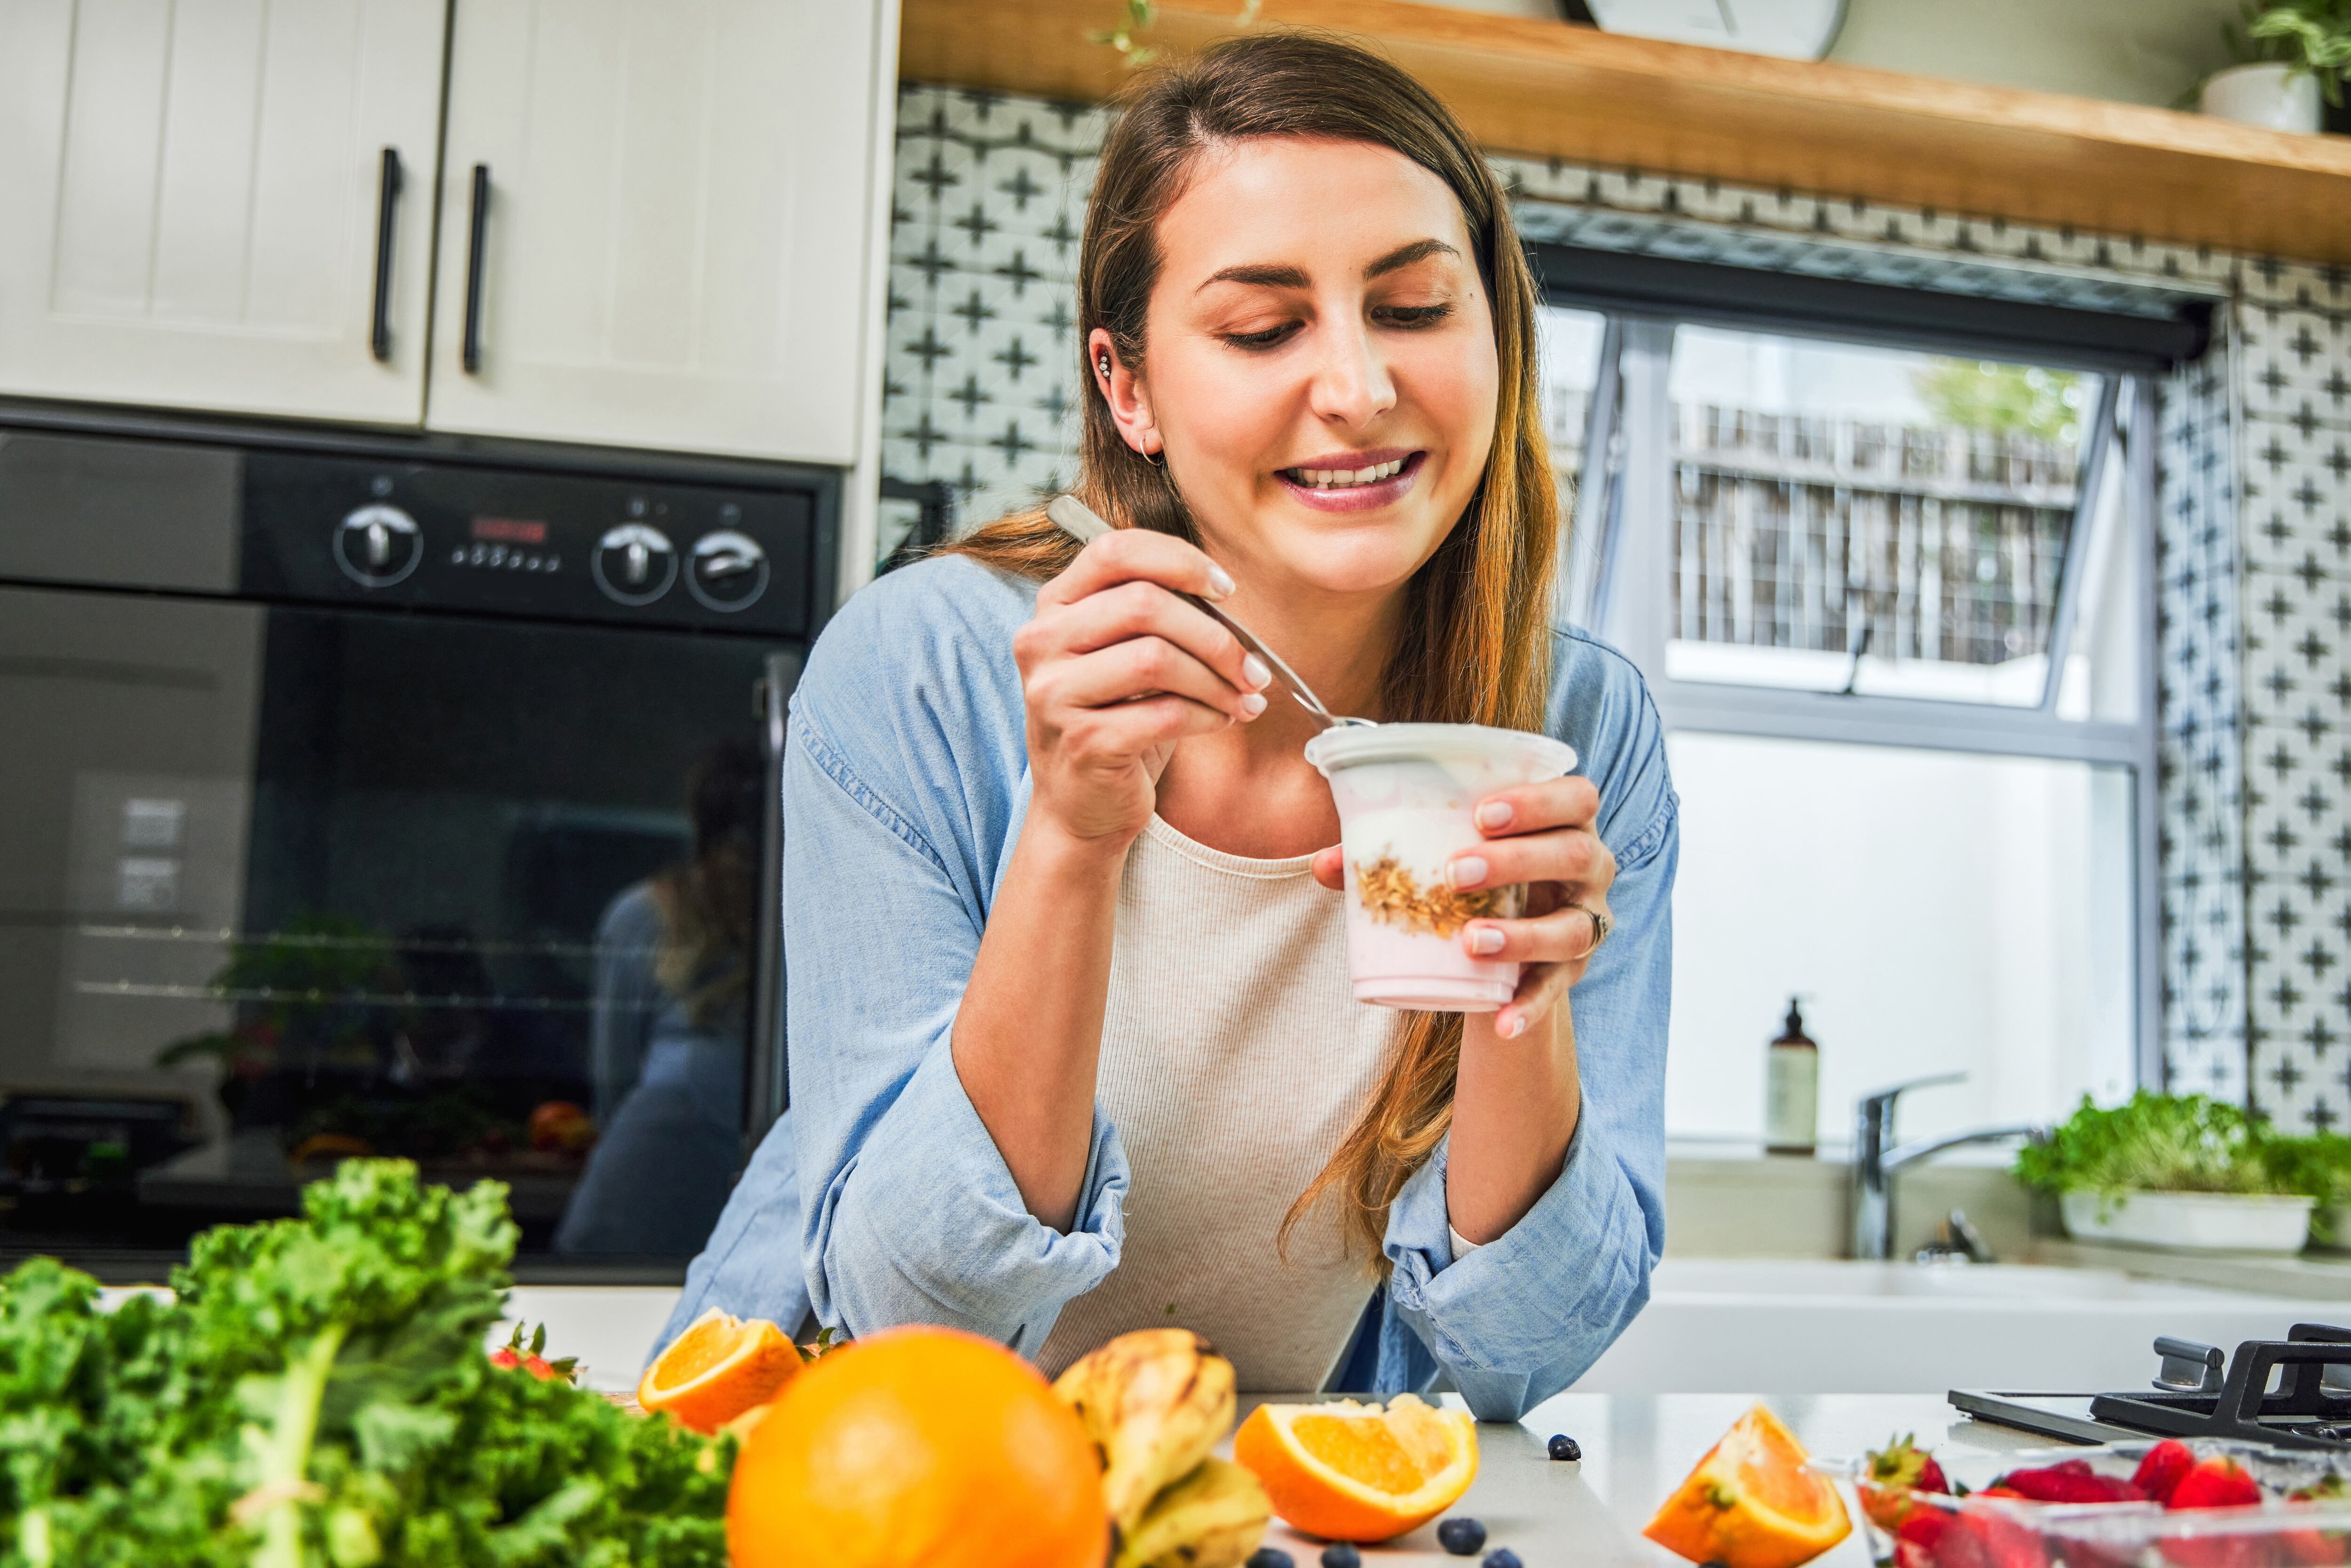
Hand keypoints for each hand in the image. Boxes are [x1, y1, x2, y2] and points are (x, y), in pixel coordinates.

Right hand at [1013, 528, 1273, 848]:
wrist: (1081, 806)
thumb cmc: (1115, 720)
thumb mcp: (1124, 654)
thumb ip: (1157, 614)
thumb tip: (1225, 598)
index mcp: (1054, 605)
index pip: (1114, 550)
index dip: (1179, 561)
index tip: (1224, 590)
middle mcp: (1041, 642)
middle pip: (1145, 604)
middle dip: (1215, 635)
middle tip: (1252, 667)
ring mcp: (1054, 694)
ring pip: (1156, 658)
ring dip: (1216, 680)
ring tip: (1241, 698)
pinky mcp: (1083, 742)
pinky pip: (1164, 713)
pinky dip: (1207, 716)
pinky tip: (1219, 721)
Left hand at [1311, 774, 1613, 1038]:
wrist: (1505, 937)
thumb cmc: (1475, 873)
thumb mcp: (1444, 853)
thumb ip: (1393, 853)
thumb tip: (1324, 865)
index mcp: (1566, 820)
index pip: (1576, 797)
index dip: (1537, 801)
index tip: (1481, 813)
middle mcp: (1591, 867)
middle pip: (1575, 855)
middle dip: (1517, 861)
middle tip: (1455, 873)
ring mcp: (1587, 920)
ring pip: (1574, 928)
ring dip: (1523, 934)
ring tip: (1470, 941)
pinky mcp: (1574, 970)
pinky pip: (1557, 991)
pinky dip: (1530, 1007)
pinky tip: (1502, 1022)